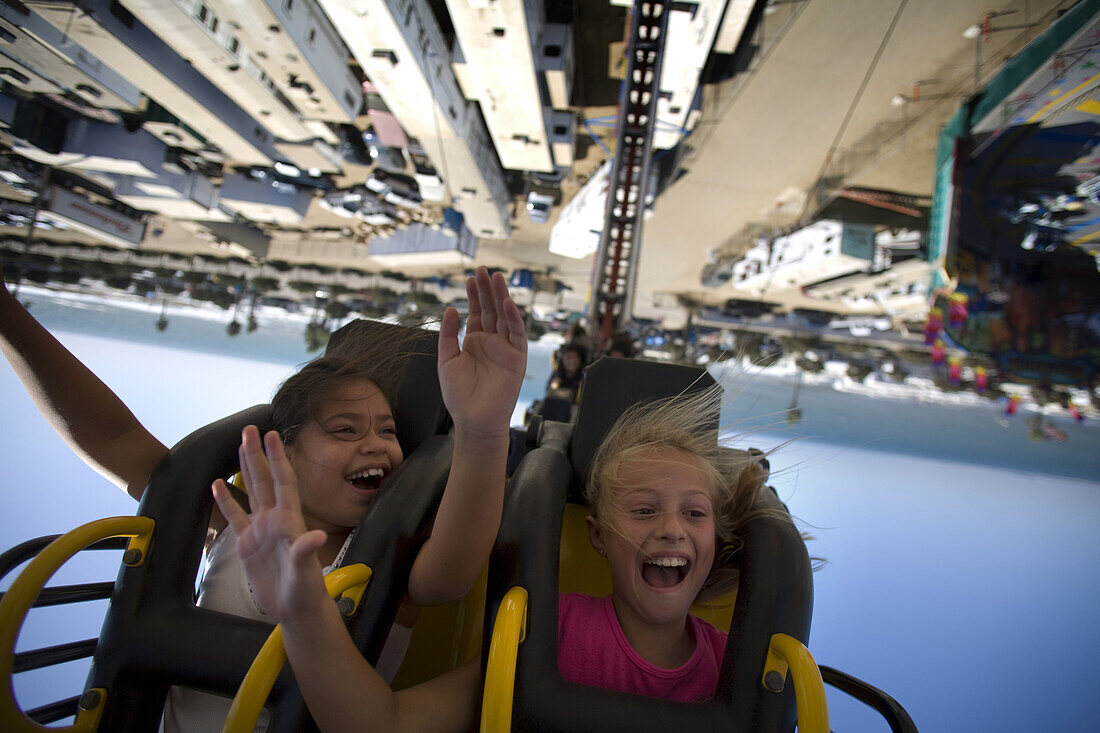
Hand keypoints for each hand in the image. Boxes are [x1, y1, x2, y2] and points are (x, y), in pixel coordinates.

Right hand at [212, 426, 329, 624]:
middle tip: (250, 428)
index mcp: (289, 521)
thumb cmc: (307, 591)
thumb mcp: (306, 573)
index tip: (273, 435)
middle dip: (258, 454)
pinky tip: (217, 484)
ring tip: (238, 445)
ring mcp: (260, 531)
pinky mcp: (247, 546)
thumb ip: (305, 553)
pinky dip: (225, 501)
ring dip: (245, 469)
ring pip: (251, 492)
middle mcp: (275, 520)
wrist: (296, 610)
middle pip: (265, 480)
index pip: (283, 482)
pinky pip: (235, 517)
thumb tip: (315, 536)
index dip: (278, 459)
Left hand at [437, 267, 526, 436]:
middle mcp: (492, 342)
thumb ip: (448, 334)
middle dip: (487, 290)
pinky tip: (506, 303)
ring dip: (501, 297)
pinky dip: (513, 318)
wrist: (473, 420)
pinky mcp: (517, 358)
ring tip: (496, 277)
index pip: (477, 312)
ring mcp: (505, 349)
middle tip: (484, 270)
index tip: (471, 277)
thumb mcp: (446, 360)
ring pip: (505, 317)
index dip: (475, 295)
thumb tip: (450, 309)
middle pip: (491, 310)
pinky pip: (516, 334)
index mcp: (475, 342)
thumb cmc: (458, 395)